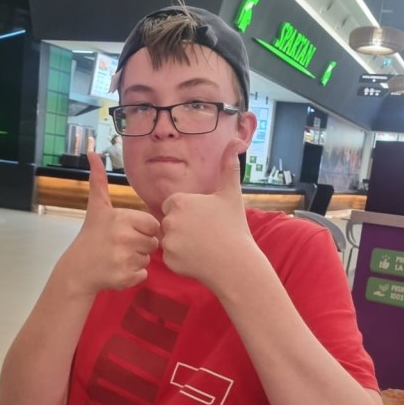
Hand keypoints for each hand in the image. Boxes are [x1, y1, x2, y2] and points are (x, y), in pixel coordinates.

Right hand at [66, 153, 159, 294]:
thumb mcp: (97, 208)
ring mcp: (124, 260)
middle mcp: (125, 238)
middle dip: (140, 246)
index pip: (153, 225)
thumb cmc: (91, 236)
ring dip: (136, 260)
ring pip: (148, 260)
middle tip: (120, 246)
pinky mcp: (125, 278)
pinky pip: (143, 275)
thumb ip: (98, 181)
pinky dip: (133, 275)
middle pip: (153, 243)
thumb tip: (91, 152)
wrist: (77, 269)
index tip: (125, 232)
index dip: (142, 229)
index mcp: (123, 219)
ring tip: (117, 258)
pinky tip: (117, 270)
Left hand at [160, 142, 254, 289]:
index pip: (172, 204)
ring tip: (203, 246)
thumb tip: (236, 141)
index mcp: (179, 201)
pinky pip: (171, 257)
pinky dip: (182, 259)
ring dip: (182, 243)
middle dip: (183, 227)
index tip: (204, 219)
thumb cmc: (234, 226)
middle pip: (170, 222)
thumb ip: (229, 166)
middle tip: (205, 234)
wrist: (236, 263)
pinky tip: (199, 259)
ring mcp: (167, 242)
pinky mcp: (169, 261)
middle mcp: (168, 220)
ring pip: (170, 240)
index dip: (188, 212)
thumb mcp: (231, 193)